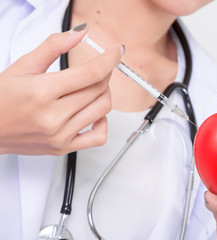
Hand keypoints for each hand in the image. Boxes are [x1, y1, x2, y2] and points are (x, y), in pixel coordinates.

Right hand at [0, 23, 122, 154]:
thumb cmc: (1, 98)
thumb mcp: (24, 65)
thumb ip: (54, 46)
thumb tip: (79, 33)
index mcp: (42, 91)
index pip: (91, 73)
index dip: (109, 59)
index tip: (117, 51)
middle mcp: (53, 116)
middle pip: (99, 89)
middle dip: (104, 73)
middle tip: (97, 69)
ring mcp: (59, 135)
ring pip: (102, 109)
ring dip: (104, 93)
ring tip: (92, 88)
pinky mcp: (63, 148)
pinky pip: (98, 138)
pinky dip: (103, 123)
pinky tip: (95, 114)